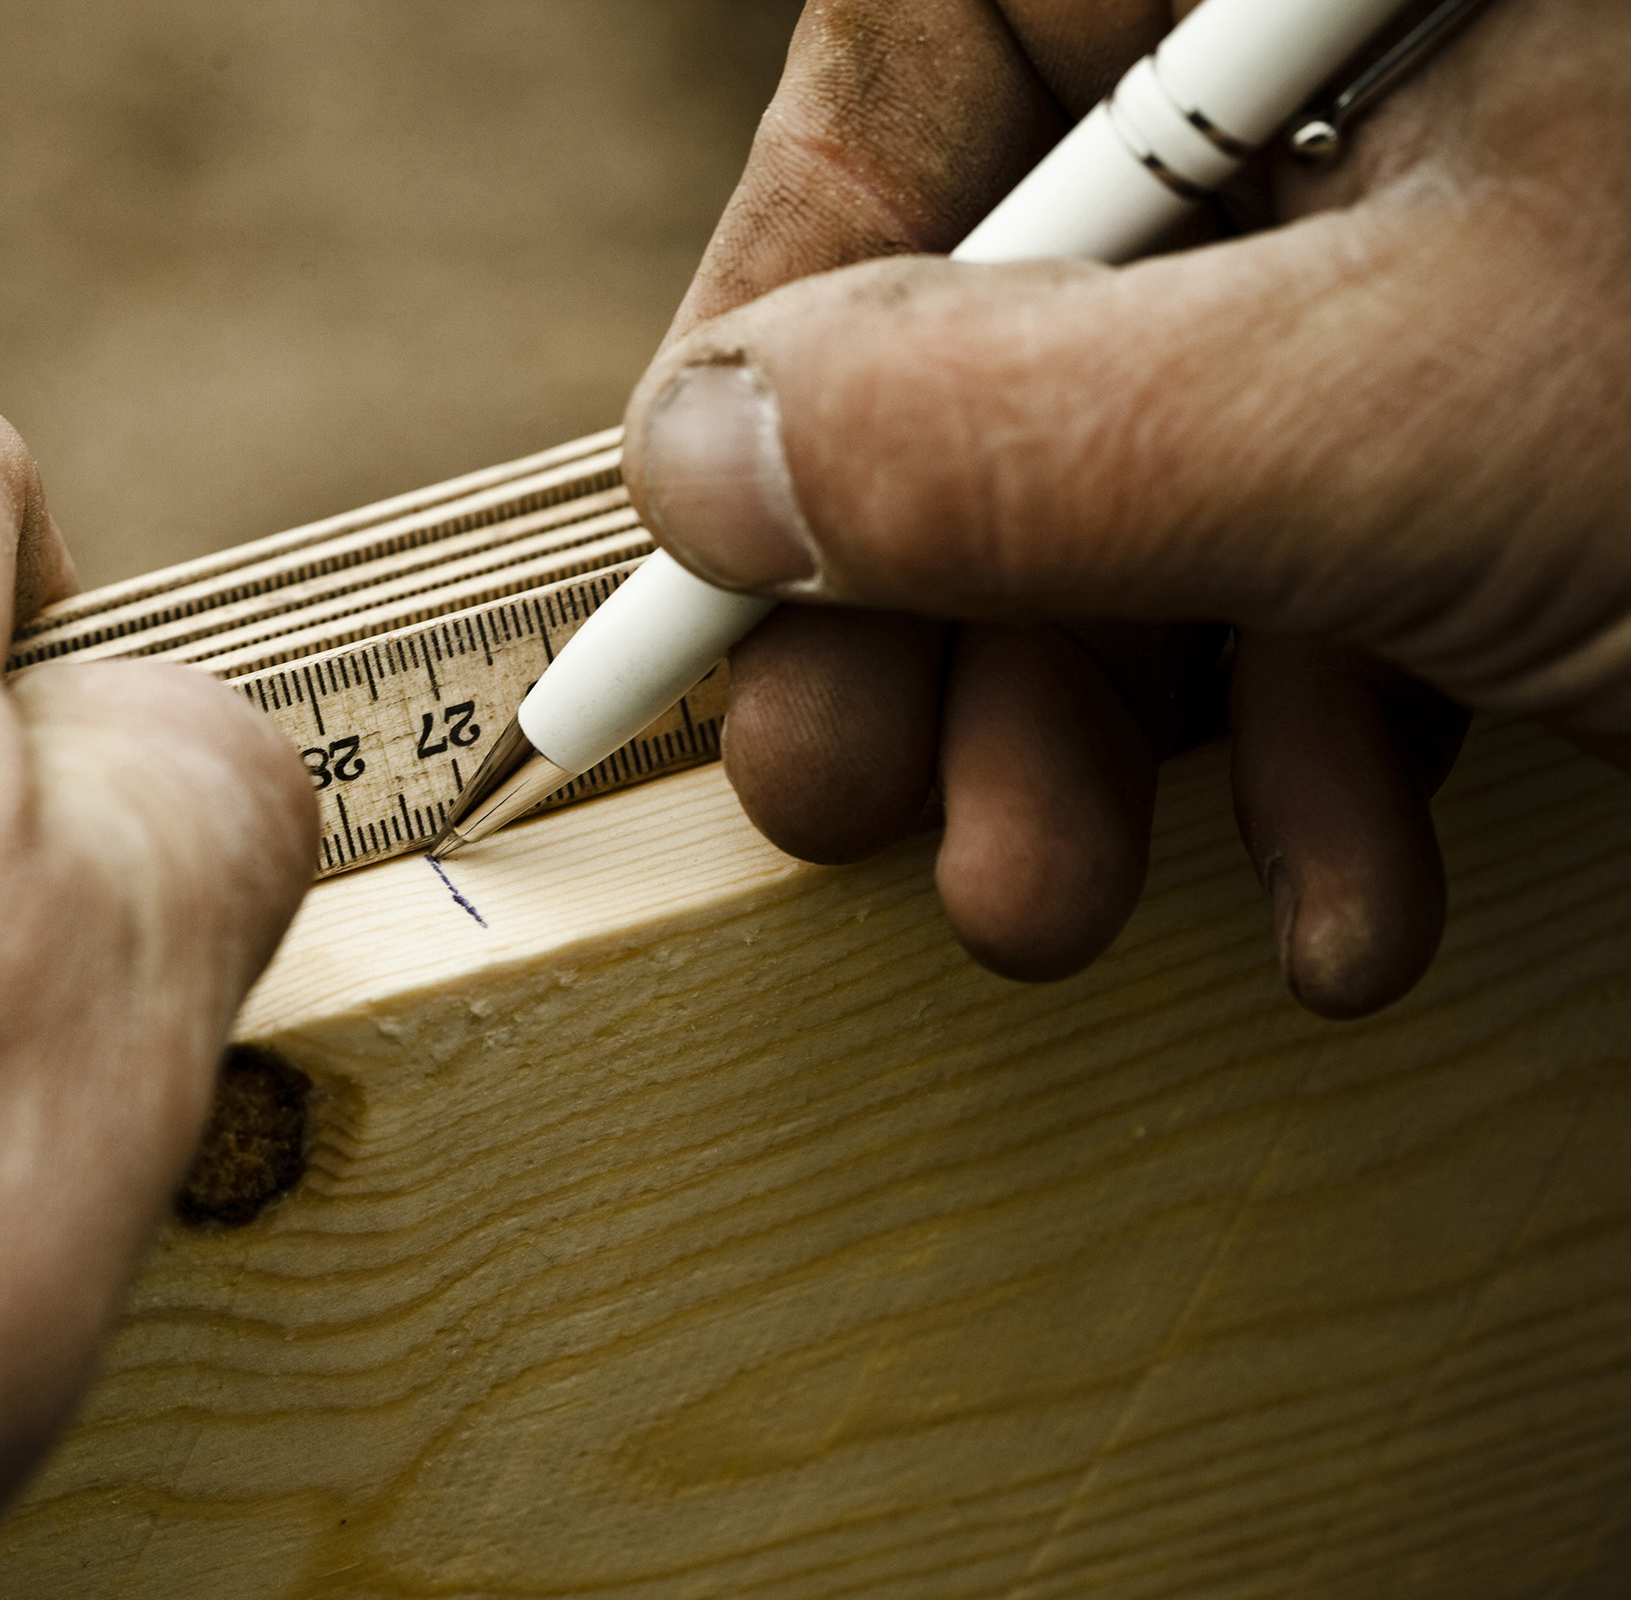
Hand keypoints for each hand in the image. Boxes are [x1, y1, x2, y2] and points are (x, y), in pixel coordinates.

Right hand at [624, 0, 1630, 1015]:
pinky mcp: (1511, 441)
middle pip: (1019, 301)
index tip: (706, 525)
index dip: (783, 285)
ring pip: (1153, 472)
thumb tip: (701, 462)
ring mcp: (1459, 264)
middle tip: (838, 787)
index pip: (946, 48)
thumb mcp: (1399, 421)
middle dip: (929, 595)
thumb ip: (1022, 428)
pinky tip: (1336, 903)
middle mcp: (1373, 87)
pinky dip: (1299, 759)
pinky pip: (1326, 565)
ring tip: (1052, 902)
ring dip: (1086, 730)